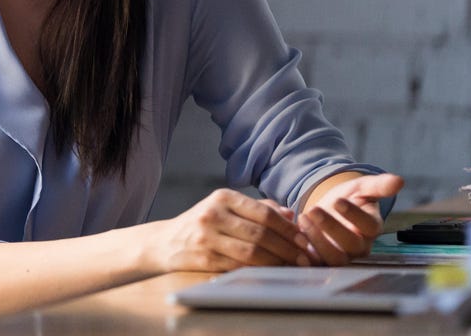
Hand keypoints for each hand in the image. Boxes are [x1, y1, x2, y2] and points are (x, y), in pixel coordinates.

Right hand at [151, 189, 311, 272]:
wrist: (166, 241)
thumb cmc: (204, 223)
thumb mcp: (226, 207)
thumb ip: (258, 208)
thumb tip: (291, 215)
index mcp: (222, 197)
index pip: (264, 212)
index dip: (288, 228)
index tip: (304, 239)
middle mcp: (213, 214)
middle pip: (260, 233)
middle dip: (287, 247)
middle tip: (305, 257)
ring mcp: (207, 237)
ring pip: (252, 252)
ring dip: (277, 261)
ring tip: (292, 266)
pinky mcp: (203, 259)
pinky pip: (238, 267)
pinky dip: (259, 271)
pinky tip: (271, 272)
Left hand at [298, 173, 404, 265]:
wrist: (327, 209)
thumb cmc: (348, 198)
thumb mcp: (361, 188)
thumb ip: (379, 185)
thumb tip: (399, 180)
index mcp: (371, 228)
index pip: (369, 226)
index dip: (354, 215)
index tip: (339, 201)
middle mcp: (359, 246)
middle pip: (351, 245)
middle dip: (331, 227)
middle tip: (314, 210)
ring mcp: (341, 256)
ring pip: (334, 258)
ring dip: (317, 240)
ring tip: (302, 218)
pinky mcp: (322, 261)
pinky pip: (316, 264)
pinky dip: (306, 255)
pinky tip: (295, 237)